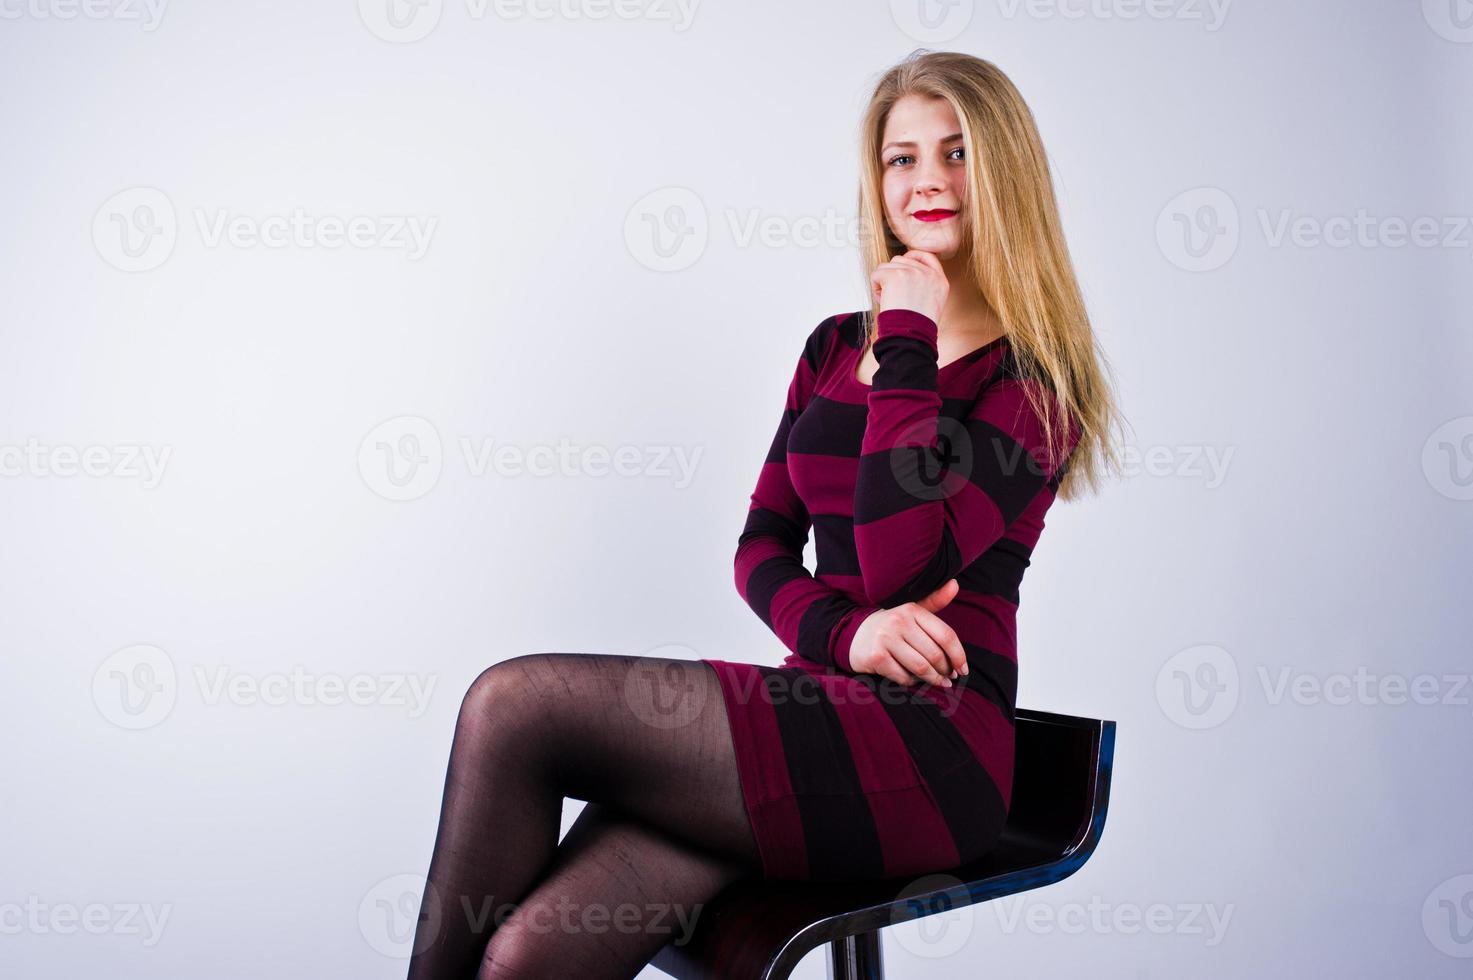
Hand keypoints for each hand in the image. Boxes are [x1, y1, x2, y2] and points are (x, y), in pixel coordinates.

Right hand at [846, 579, 969, 687]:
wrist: (855, 635)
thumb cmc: (892, 626)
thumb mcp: (912, 612)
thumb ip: (934, 601)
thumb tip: (955, 584)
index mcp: (912, 610)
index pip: (946, 635)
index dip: (959, 655)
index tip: (963, 669)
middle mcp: (898, 621)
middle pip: (935, 654)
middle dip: (946, 670)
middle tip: (949, 677)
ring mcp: (885, 639)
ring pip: (921, 667)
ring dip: (933, 679)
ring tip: (939, 682)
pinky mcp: (876, 657)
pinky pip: (903, 677)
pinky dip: (912, 681)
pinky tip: (914, 679)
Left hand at [869, 249, 949, 324]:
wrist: (912, 335)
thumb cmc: (917, 326)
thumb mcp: (933, 303)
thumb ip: (925, 285)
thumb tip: (907, 272)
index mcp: (940, 280)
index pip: (927, 256)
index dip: (912, 257)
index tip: (902, 267)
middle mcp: (927, 273)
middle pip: (901, 260)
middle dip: (893, 276)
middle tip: (894, 296)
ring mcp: (911, 272)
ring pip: (887, 266)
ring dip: (883, 282)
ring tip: (889, 300)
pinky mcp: (895, 275)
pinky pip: (877, 274)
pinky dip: (875, 287)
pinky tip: (882, 300)